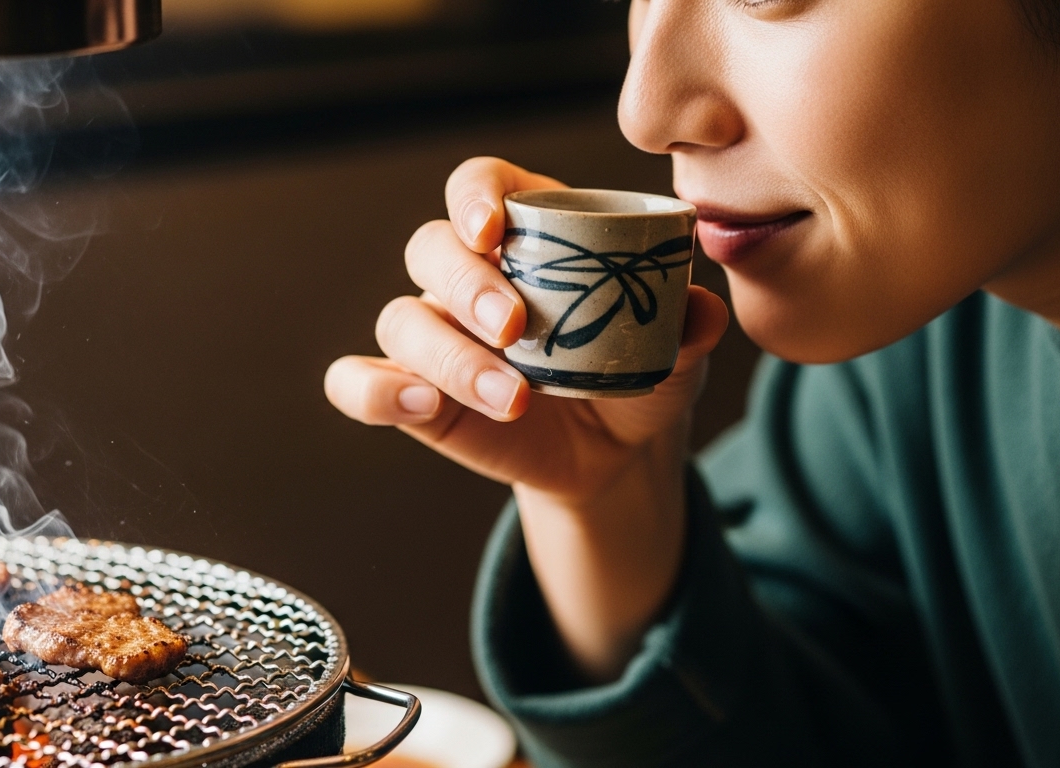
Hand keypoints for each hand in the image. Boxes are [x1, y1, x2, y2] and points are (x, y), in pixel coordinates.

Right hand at [326, 157, 725, 503]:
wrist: (613, 451)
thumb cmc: (636, 373)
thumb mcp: (675, 350)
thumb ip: (689, 324)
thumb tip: (704, 308)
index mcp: (526, 234)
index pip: (480, 183)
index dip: (476, 194)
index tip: (496, 228)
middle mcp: (466, 274)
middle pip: (430, 247)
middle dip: (466, 282)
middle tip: (514, 327)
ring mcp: (432, 333)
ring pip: (400, 318)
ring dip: (446, 355)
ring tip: (509, 397)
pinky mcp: (408, 392)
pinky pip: (355, 380)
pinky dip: (370, 389)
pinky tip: (417, 406)